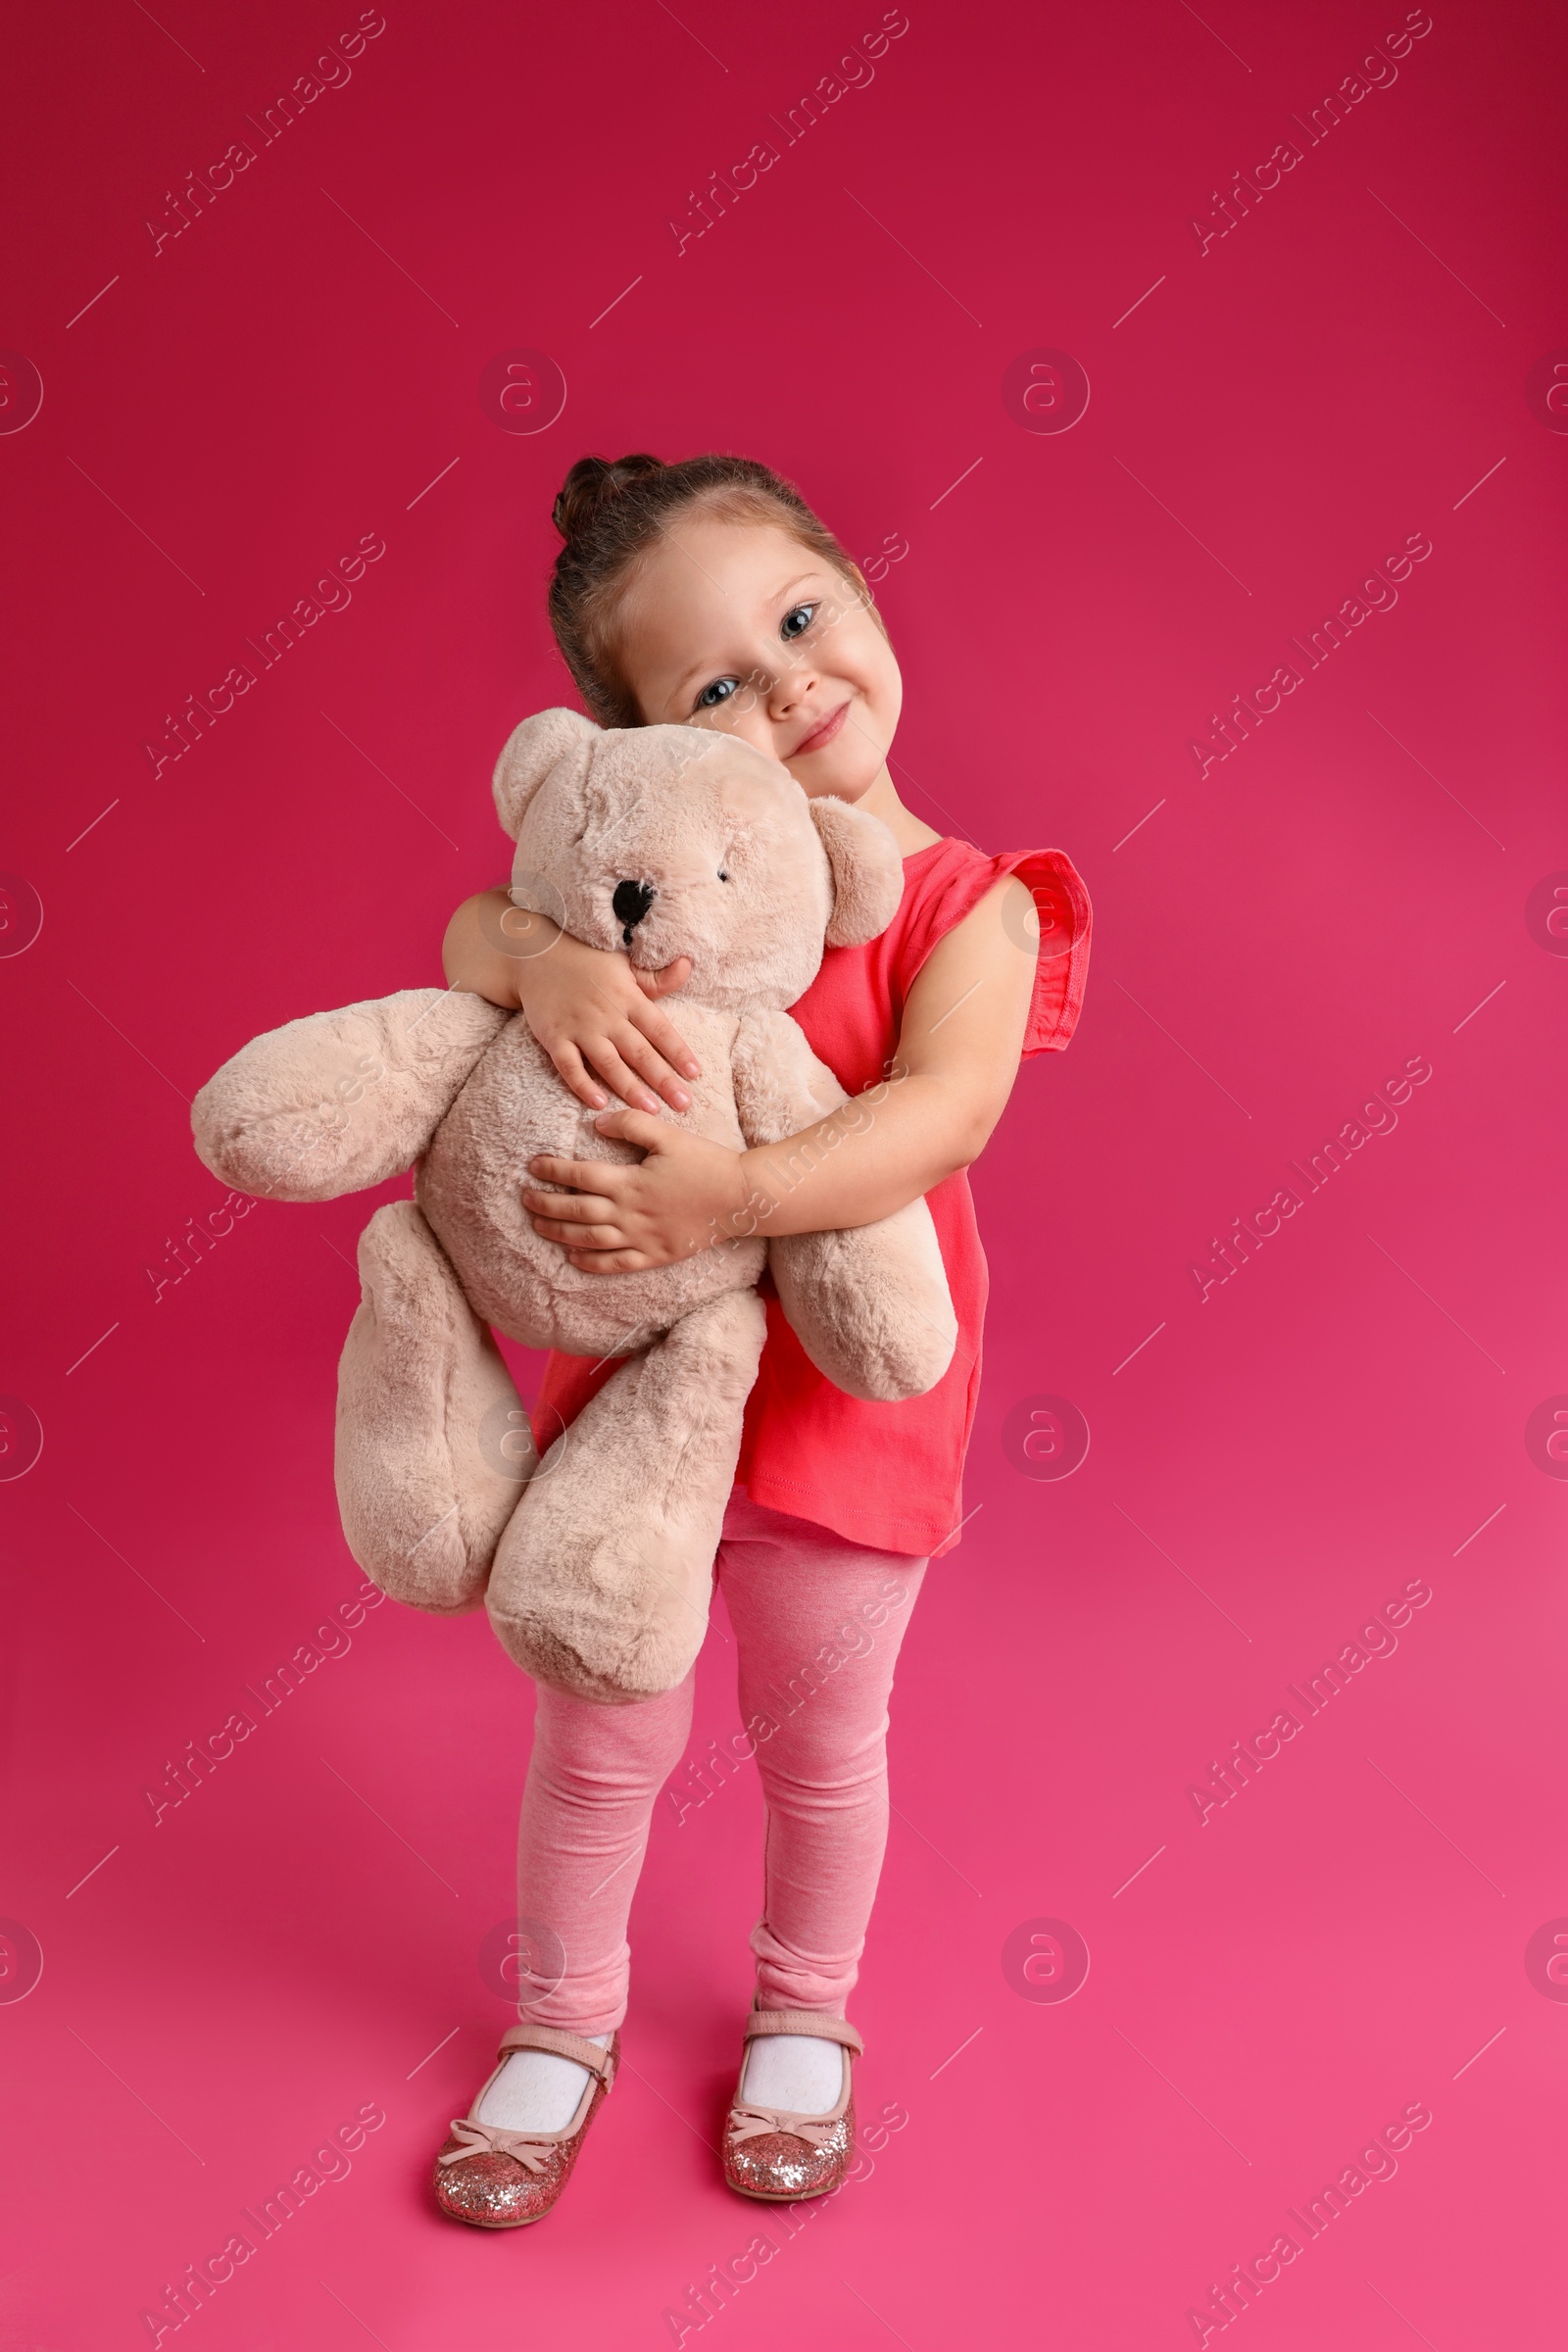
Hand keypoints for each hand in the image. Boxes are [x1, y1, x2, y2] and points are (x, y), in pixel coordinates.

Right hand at [445, 891, 699, 1113]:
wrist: (536, 954)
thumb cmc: (588, 962)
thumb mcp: (625, 965)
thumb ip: (655, 978)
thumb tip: (688, 965)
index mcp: (628, 998)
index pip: (659, 1029)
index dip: (678, 1052)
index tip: (695, 1074)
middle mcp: (606, 1015)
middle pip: (639, 1052)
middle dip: (663, 1080)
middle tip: (683, 1104)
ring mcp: (579, 1028)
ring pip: (608, 1063)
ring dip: (630, 1088)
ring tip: (650, 1110)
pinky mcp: (554, 1037)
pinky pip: (569, 1066)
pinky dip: (582, 1085)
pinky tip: (599, 1103)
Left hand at [522, 1109, 751, 1271]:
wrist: (740, 1197)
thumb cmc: (705, 1161)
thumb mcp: (668, 1134)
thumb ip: (630, 1124)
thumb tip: (595, 1123)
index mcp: (630, 1182)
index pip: (579, 1176)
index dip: (552, 1170)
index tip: (533, 1165)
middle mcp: (630, 1214)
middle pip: (576, 1211)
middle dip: (546, 1203)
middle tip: (524, 1197)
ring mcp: (642, 1239)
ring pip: (589, 1240)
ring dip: (559, 1232)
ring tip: (538, 1223)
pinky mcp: (655, 1256)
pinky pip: (616, 1264)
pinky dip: (591, 1263)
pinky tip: (572, 1257)